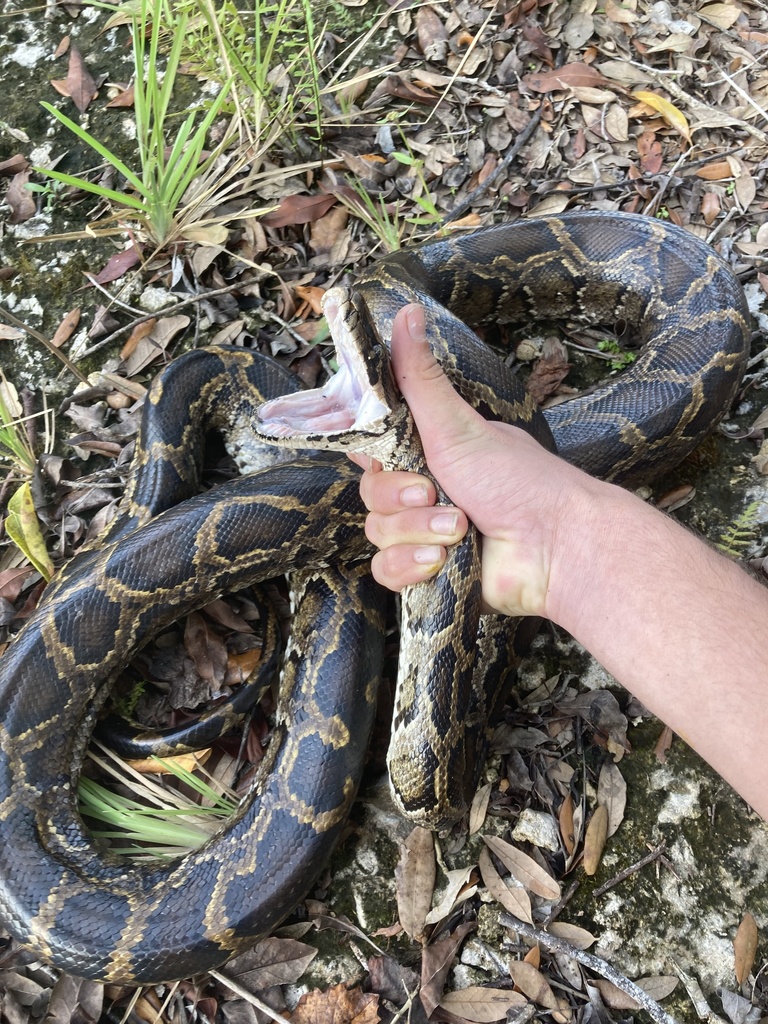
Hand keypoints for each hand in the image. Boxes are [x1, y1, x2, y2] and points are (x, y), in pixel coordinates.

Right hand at [350, 304, 598, 618]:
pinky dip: (410, 566)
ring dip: (415, 532)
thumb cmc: (517, 480)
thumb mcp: (458, 425)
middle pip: (370, 493)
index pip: (371, 447)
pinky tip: (441, 562)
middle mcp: (423, 490)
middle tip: (434, 493)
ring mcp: (424, 532)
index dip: (369, 452)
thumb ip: (421, 377)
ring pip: (377, 534)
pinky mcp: (429, 572)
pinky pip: (387, 571)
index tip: (383, 452)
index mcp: (429, 451)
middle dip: (400, 497)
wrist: (555, 547)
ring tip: (457, 530)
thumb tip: (407, 312)